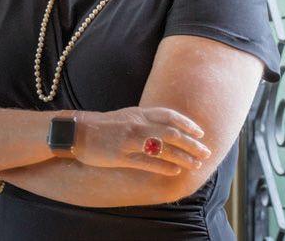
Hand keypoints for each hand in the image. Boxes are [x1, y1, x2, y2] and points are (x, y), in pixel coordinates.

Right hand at [73, 106, 211, 176]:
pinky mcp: (121, 155)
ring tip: (196, 164)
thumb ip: (146, 119)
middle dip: (192, 143)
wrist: (78, 130)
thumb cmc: (104, 125)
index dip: (187, 124)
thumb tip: (166, 125)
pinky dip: (164, 166)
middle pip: (172, 133)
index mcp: (139, 113)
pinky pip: (147, 162)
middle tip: (205, 152)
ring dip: (183, 157)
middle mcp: (138, 124)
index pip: (169, 115)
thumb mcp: (127, 116)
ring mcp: (130, 140)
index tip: (200, 132)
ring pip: (164, 148)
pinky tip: (175, 171)